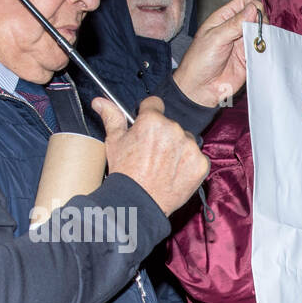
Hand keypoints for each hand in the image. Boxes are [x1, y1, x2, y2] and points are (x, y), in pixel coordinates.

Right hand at [95, 96, 209, 216]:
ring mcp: (190, 147)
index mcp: (153, 120)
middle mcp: (174, 130)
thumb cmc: (126, 172)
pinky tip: (175, 173)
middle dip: (163, 135)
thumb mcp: (115, 142)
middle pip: (171, 124)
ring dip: (178, 149)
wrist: (139, 201)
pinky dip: (189, 164)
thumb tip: (100, 101)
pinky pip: (197, 157)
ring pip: (186, 140)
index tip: (146, 128)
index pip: (155, 104)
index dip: (148, 115)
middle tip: (152, 154)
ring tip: (164, 165)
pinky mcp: (201, 164)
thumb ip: (112, 118)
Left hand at [173, 0, 261, 107]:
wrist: (200, 88)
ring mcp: (243, 44)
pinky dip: (266, 52)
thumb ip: (235, 24)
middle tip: (261, 33)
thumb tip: (254, 9)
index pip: (244, 3)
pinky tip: (263, 55)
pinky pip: (262, 52)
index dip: (254, 7)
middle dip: (262, 23)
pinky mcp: (249, 60)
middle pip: (256, 17)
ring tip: (262, 45)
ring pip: (261, 34)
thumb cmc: (200, 60)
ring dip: (265, 38)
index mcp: (224, 18)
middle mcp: (235, 29)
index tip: (258, 18)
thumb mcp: (216, 37)